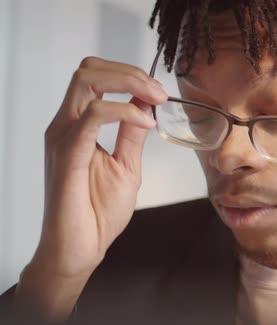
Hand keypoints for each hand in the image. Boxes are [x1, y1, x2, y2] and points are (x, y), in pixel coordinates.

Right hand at [15, 57, 166, 321]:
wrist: (81, 247)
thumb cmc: (98, 211)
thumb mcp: (127, 164)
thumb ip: (132, 133)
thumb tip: (145, 105)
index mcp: (78, 126)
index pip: (96, 77)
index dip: (130, 75)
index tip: (159, 92)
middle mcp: (66, 126)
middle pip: (89, 71)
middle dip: (131, 73)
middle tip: (159, 91)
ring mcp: (64, 138)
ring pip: (86, 82)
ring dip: (128, 83)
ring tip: (156, 100)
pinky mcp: (67, 155)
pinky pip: (91, 117)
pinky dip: (123, 111)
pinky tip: (144, 122)